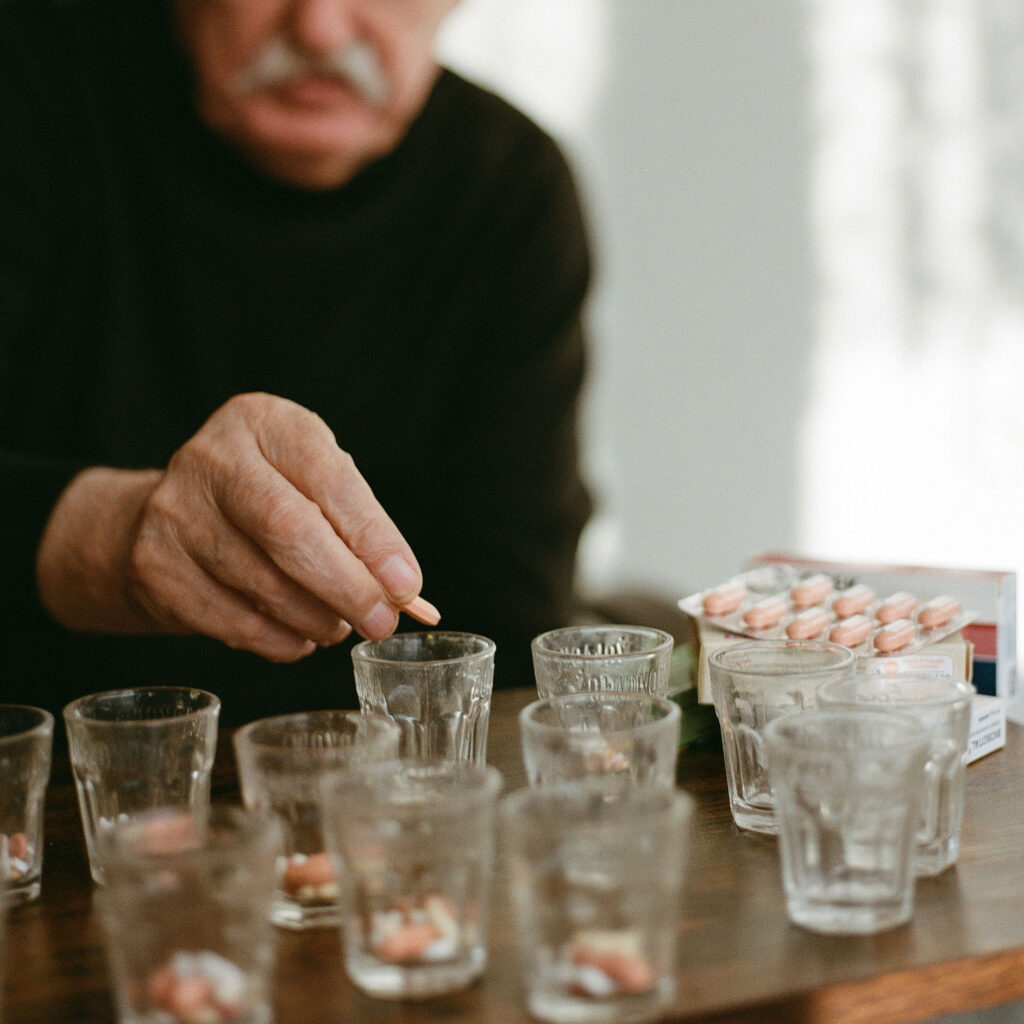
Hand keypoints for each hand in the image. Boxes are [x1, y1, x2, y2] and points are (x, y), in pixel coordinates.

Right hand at [36, 393, 436, 660]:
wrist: (170, 513)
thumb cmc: (268, 496)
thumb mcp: (312, 482)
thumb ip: (359, 527)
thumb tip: (405, 592)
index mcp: (264, 422)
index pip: (328, 478)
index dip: (372, 537)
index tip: (406, 585)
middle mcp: (213, 458)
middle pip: (288, 531)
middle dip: (346, 586)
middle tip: (382, 622)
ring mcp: (174, 511)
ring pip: (262, 585)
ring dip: (316, 619)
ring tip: (337, 626)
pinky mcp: (153, 566)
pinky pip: (231, 622)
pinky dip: (278, 640)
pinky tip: (297, 637)